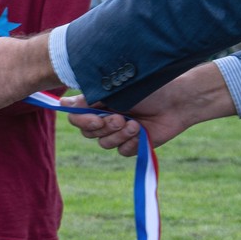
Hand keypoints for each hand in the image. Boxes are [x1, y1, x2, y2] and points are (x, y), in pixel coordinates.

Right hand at [67, 62, 236, 156]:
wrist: (179, 101)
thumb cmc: (149, 87)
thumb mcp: (116, 90)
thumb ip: (89, 98)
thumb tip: (62, 104)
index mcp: (99, 101)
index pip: (76, 117)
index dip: (82, 121)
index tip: (96, 118)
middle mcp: (106, 117)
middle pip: (88, 133)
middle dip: (103, 128)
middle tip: (120, 118)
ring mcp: (119, 132)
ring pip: (105, 144)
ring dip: (119, 135)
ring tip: (135, 124)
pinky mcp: (133, 143)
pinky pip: (122, 151)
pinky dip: (131, 143)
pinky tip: (142, 133)